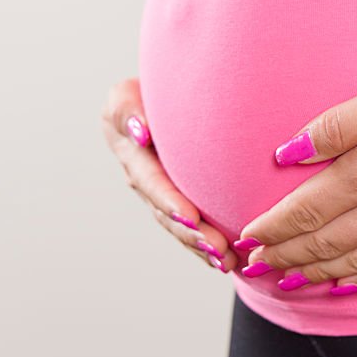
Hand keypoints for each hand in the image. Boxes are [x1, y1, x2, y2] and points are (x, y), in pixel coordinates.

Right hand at [102, 78, 235, 273]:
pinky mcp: (179, 203)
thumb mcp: (124, 96)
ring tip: (228, 262)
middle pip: (169, 214)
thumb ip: (128, 111)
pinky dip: (209, 247)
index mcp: (132, 156)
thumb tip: (142, 132)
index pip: (152, 182)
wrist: (159, 103)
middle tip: (218, 249)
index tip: (191, 216)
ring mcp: (162, 196)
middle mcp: (146, 183)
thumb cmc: (145, 94)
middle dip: (192, 234)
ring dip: (203, 247)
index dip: (169, 201)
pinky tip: (232, 262)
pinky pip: (193, 228)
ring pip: (182, 228)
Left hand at [236, 61, 356, 293]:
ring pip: (355, 264)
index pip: (305, 210)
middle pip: (323, 243)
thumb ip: (339, 125)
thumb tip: (289, 152)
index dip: (271, 228)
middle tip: (255, 268)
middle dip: (284, 256)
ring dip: (315, 275)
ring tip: (288, 282)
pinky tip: (349, 287)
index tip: (247, 239)